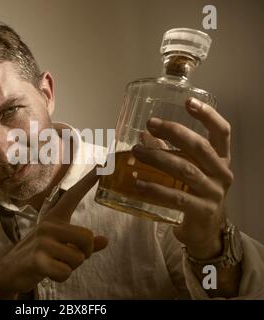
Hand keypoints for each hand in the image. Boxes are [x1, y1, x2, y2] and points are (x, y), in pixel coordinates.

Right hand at [0, 166, 107, 296]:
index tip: (103, 164)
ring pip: (78, 258)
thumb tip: (106, 241)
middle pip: (87, 238)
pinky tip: (48, 271)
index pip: (73, 194)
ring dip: (70, 267)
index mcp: (55, 218)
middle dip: (84, 253)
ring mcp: (42, 241)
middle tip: (70, 257)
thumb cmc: (40, 254)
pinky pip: (65, 272)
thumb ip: (83, 244)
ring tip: (55, 262)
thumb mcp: (62, 246)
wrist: (10, 270)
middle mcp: (49, 224)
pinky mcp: (38, 258)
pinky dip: (61, 276)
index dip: (89, 180)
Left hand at [132, 97, 233, 259]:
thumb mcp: (188, 169)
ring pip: (185, 170)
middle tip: (151, 123)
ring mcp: (213, 193)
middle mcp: (222, 173)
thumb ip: (169, 151)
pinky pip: (176, 197)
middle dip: (174, 132)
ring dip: (158, 158)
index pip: (222, 131)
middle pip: (200, 147)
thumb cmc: (194, 193)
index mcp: (221, 159)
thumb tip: (143, 133)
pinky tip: (138, 183)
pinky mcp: (202, 211)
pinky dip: (155, 188)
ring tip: (136, 151)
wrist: (204, 230)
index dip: (207, 115)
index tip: (188, 101)